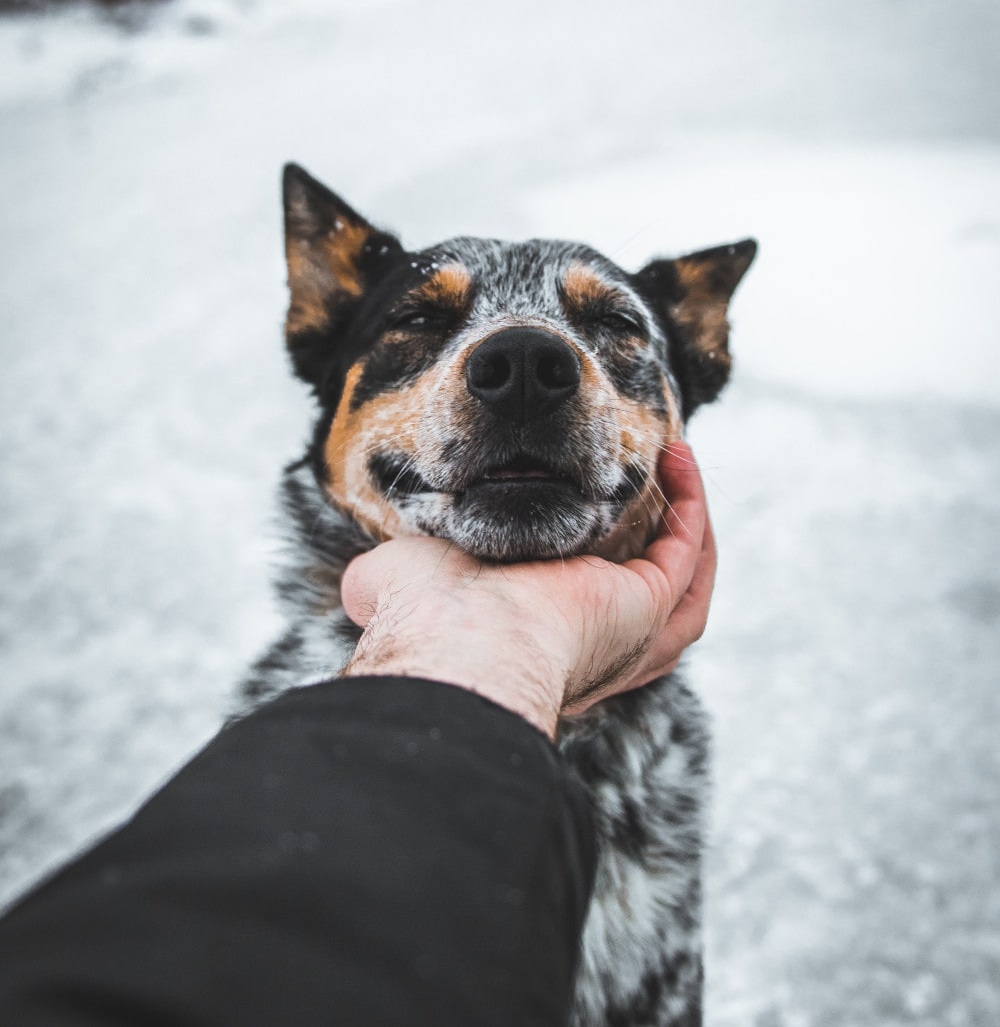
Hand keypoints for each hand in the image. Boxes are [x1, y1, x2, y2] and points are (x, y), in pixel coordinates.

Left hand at [341, 442, 715, 738]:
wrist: (457, 638)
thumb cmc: (425, 616)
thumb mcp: (398, 582)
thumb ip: (382, 580)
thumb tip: (359, 586)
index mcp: (534, 640)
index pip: (578, 602)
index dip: (592, 553)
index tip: (586, 499)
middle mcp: (588, 644)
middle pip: (648, 597)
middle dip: (658, 537)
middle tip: (653, 481)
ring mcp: (627, 630)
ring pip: (683, 582)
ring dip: (687, 521)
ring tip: (677, 465)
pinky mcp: (649, 606)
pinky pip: (687, 552)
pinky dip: (690, 505)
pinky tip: (675, 459)